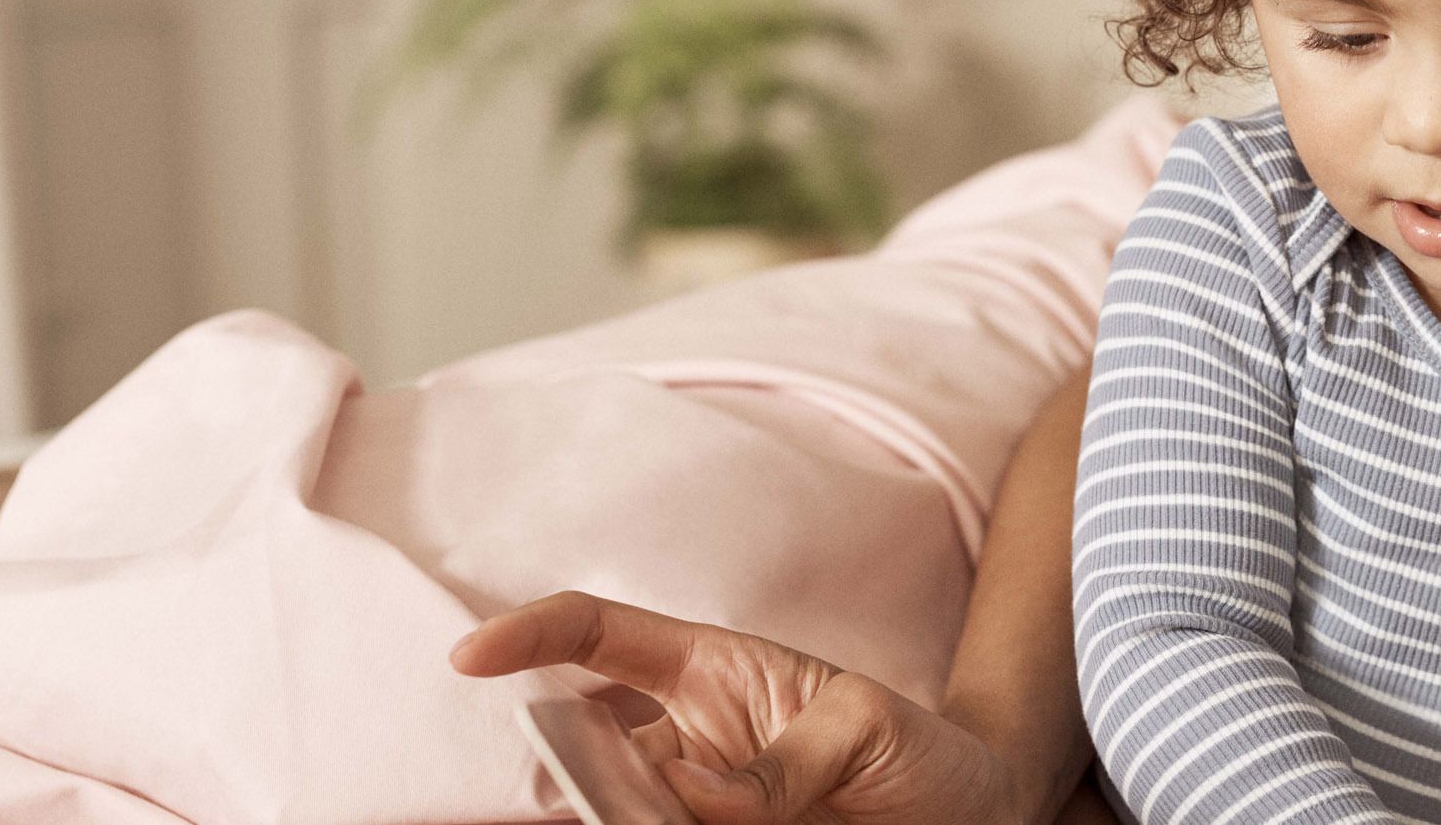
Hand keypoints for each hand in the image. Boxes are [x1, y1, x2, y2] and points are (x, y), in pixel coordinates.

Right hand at [451, 591, 1039, 824]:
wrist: (970, 815)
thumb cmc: (919, 750)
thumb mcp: (869, 730)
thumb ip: (786, 758)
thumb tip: (696, 794)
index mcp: (712, 670)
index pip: (602, 634)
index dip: (533, 634)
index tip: (470, 655)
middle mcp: (684, 740)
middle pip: (587, 746)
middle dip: (569, 769)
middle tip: (592, 798)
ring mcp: (692, 804)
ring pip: (614, 812)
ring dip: (617, 819)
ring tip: (668, 822)